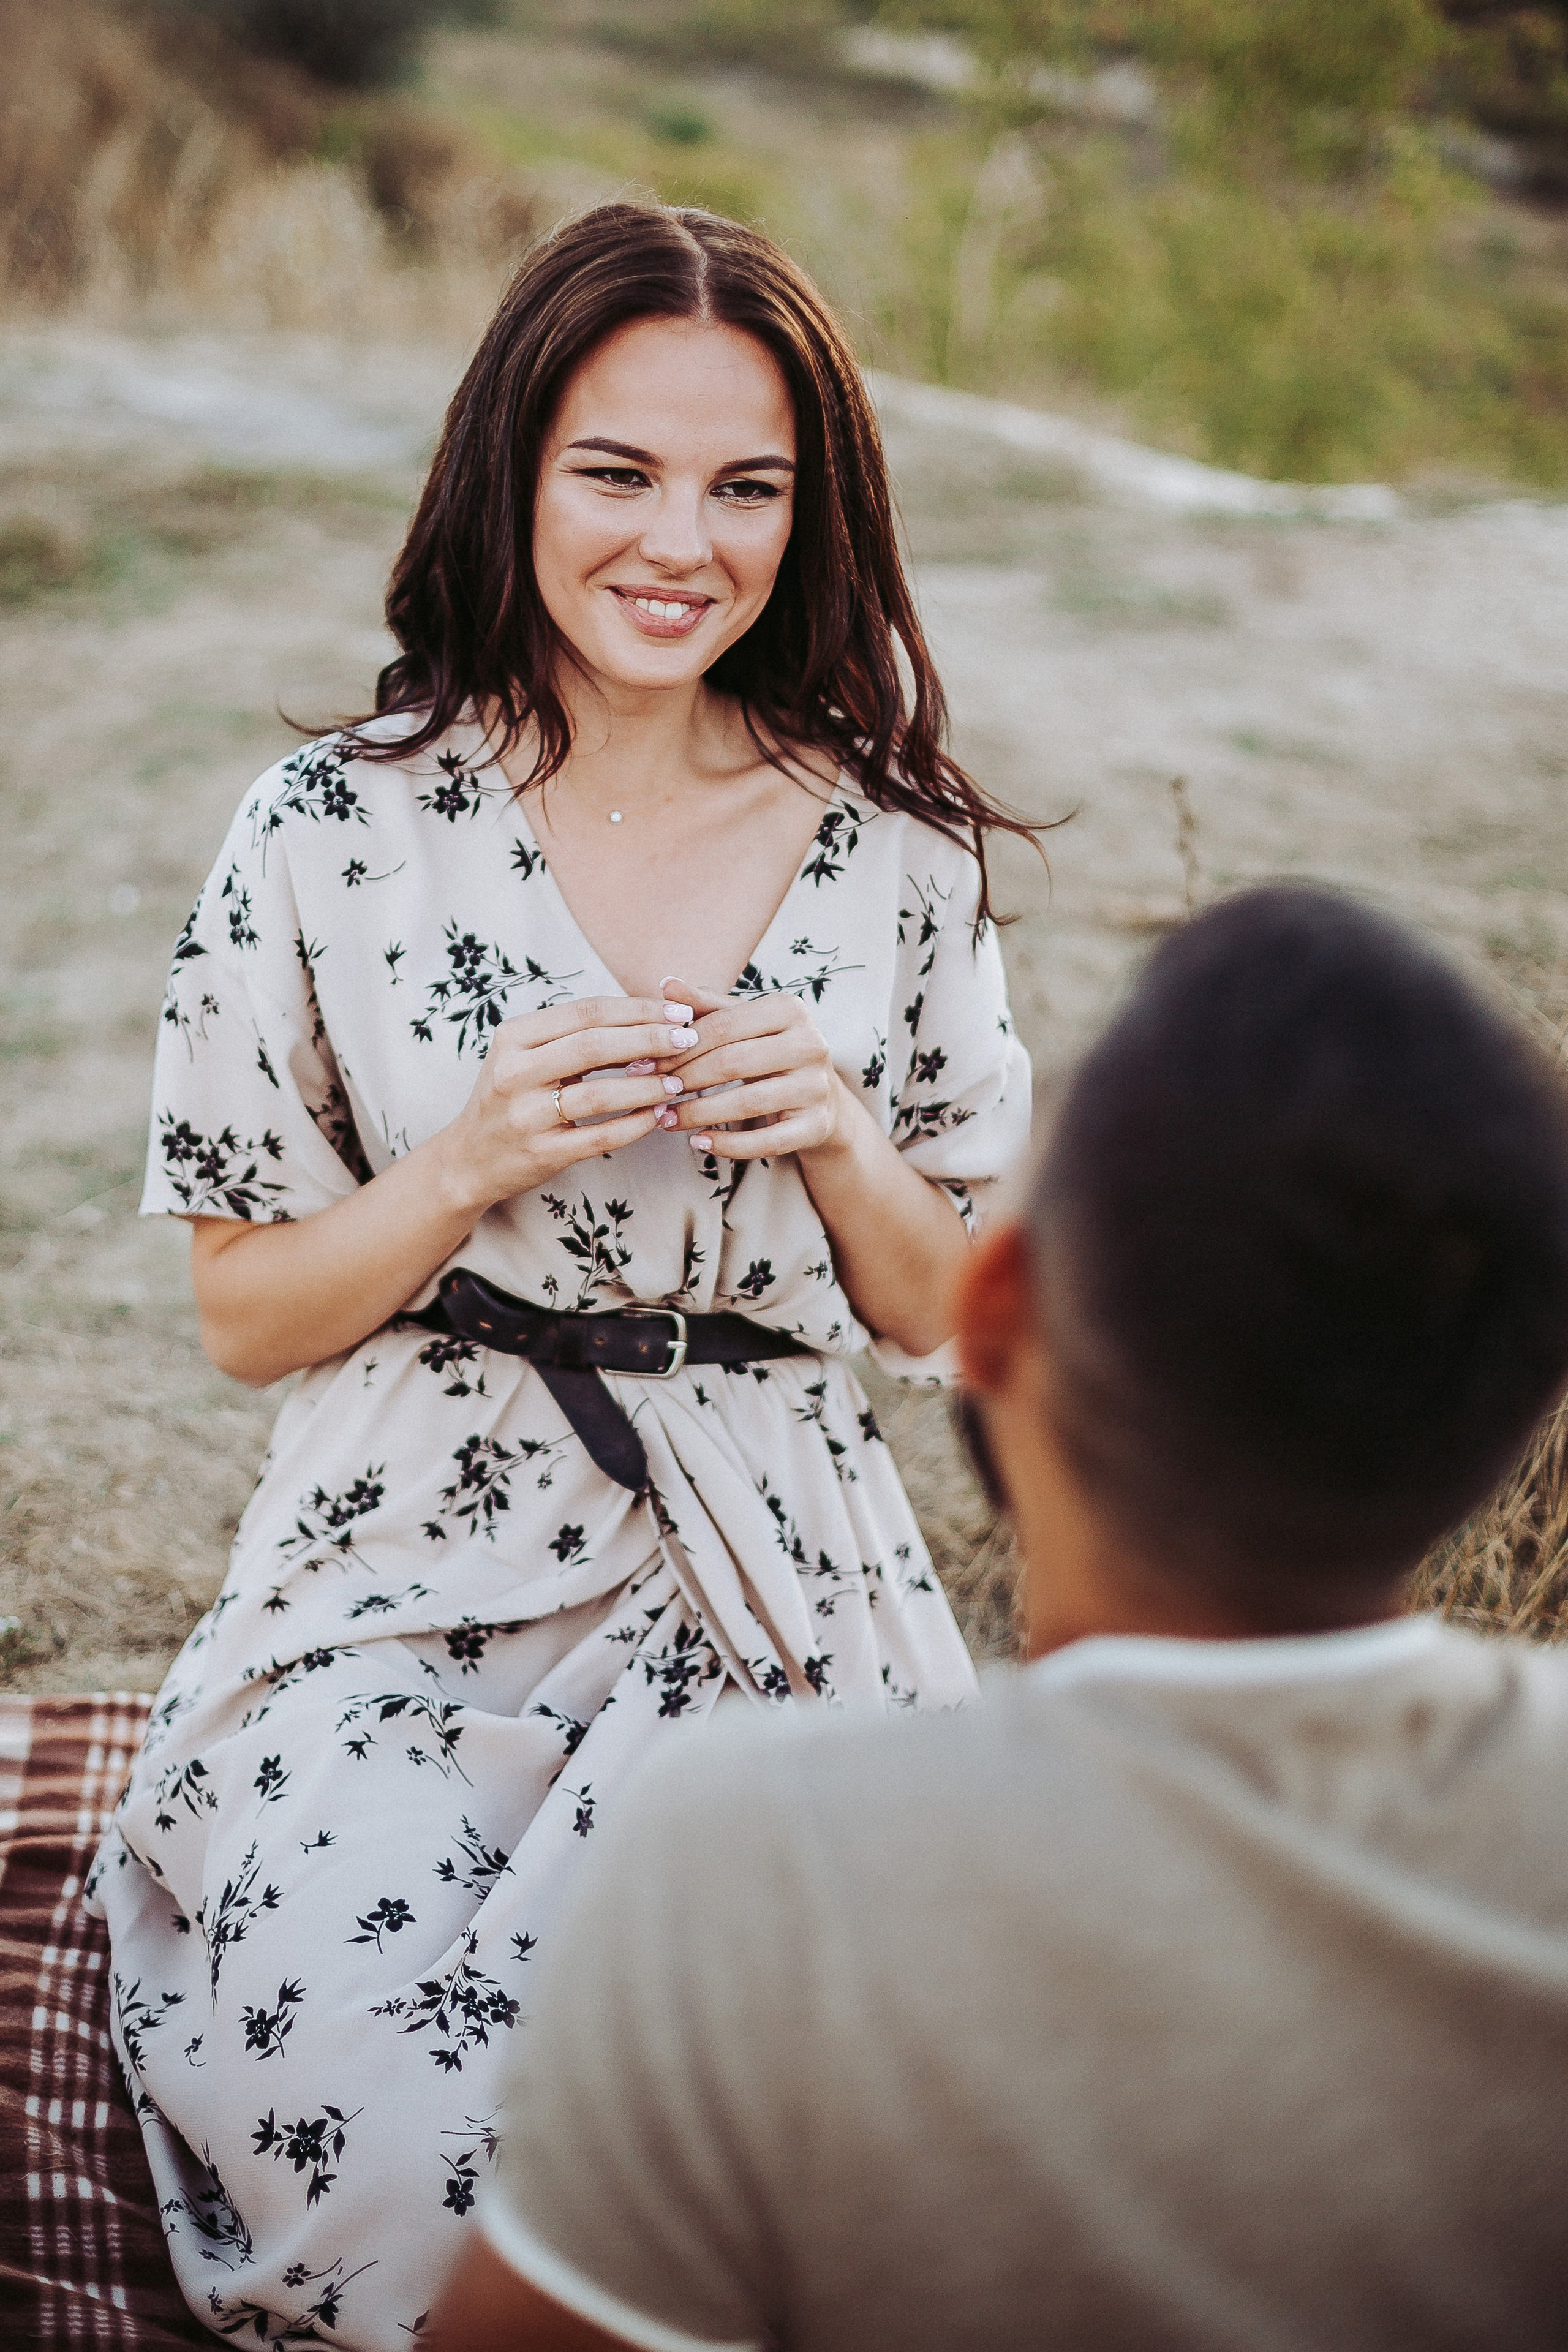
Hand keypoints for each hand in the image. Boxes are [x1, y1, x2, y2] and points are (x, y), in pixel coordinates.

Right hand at [436, 993, 699, 1213]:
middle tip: (689, 1038)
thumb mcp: (528, 1056)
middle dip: (650, 1039)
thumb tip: (649, 1016)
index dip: (637, 1009)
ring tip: (679, 1081)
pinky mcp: (541, 1153)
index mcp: (514, 1037)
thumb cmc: (512, 1099)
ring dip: (647, 1085)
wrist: (469, 1160)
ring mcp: (525, 1115)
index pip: (586, 1012)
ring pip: (598, 1093)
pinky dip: (636, 1124)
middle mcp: (514, 1072)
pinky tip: (659, 1115)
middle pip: (593, 1044)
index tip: (679, 1010)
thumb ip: (575, 1035)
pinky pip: (600, 1135)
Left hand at [659, 974, 848, 1161]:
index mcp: (790, 1009)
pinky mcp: (817, 1125)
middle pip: (732, 1063)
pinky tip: (699, 1142)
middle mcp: (810, 1044)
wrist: (821, 1095)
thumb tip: (667, 983)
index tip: (648, 1063)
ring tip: (666, 1119)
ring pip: (747, 1103)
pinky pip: (766, 1141)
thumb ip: (706, 1006)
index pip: (723, 1026)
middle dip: (685, 1079)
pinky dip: (728, 1146)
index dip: (680, 1047)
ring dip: (698, 1114)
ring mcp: (816, 1086)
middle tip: (653, 1092)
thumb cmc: (769, 1051)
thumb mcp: (743, 1023)